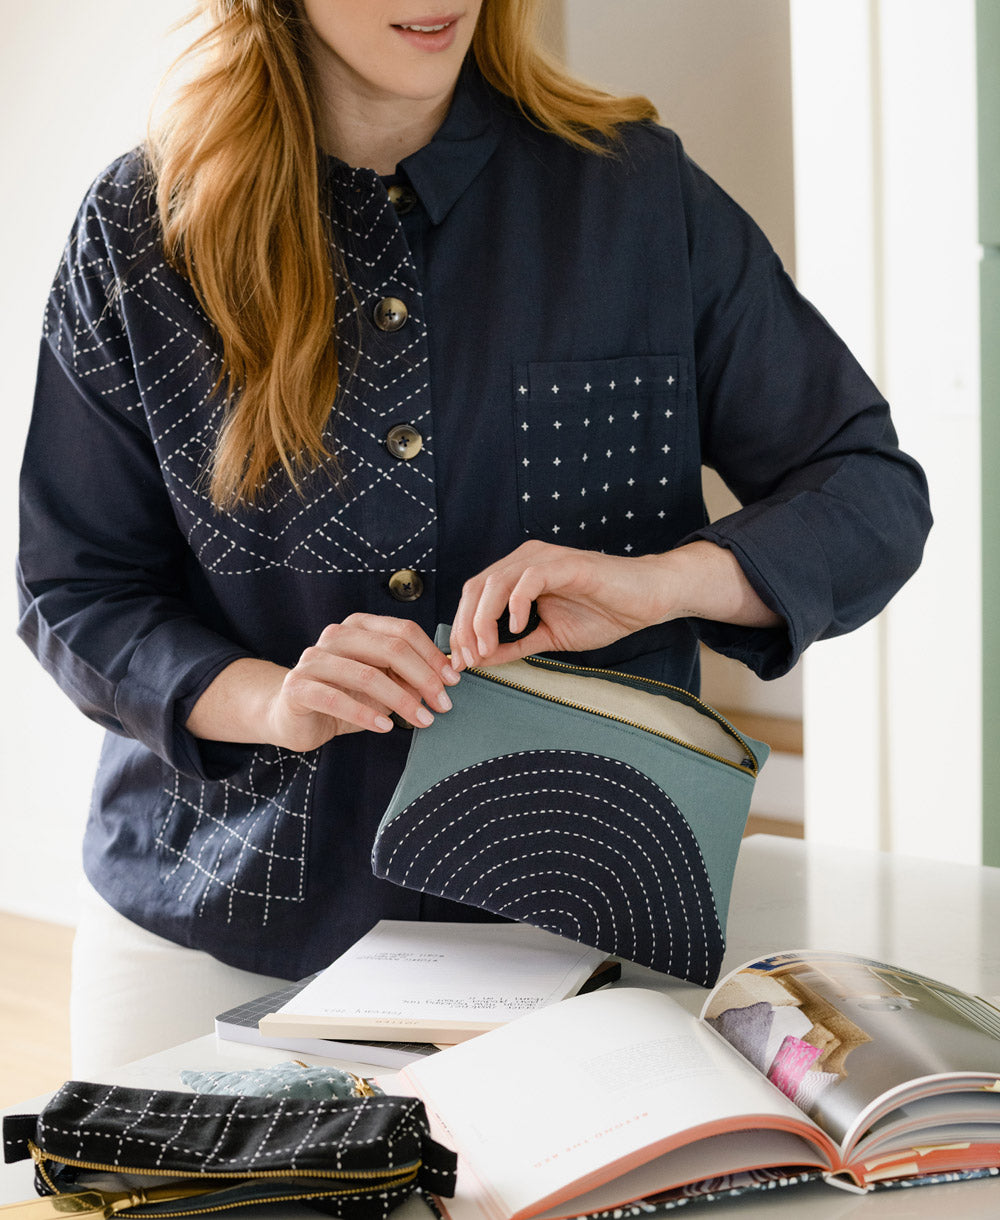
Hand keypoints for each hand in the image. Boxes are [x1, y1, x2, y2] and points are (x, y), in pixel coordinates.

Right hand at [186, 615, 460, 751]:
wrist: (293, 714)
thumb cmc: (344, 696)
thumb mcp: (381, 683)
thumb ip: (408, 675)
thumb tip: (447, 678)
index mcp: (359, 626)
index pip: (403, 631)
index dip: (432, 656)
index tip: (453, 681)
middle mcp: (335, 636)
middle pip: (390, 649)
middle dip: (423, 678)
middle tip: (443, 704)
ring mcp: (313, 659)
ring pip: (367, 675)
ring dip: (401, 700)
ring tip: (422, 720)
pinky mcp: (297, 686)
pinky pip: (336, 699)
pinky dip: (366, 714)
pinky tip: (386, 727)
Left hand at [449, 540, 781, 668]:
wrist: (647, 600)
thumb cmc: (604, 613)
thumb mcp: (549, 637)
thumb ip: (514, 646)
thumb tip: (480, 660)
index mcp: (518, 575)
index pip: (474, 596)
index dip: (462, 628)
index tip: (461, 661)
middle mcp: (526, 560)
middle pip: (476, 588)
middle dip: (465, 627)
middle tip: (468, 659)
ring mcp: (544, 560)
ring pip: (495, 583)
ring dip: (484, 620)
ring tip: (487, 648)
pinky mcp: (565, 564)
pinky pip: (528, 579)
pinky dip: (515, 604)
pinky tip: (516, 628)